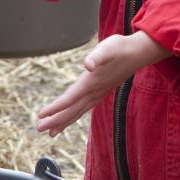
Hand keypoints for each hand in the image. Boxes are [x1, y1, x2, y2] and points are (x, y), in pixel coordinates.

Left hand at [37, 32, 170, 136]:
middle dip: (56, 120)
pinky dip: (74, 114)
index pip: (70, 98)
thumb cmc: (121, 47)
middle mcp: (95, 91)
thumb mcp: (108, 47)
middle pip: (72, 110)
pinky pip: (84, 107)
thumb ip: (97, 56)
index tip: (41, 115)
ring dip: (64, 121)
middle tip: (39, 129)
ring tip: (51, 132)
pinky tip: (70, 117)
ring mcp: (99, 93)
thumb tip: (87, 65)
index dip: (55, 108)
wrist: (139, 52)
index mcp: (92, 82)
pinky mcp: (102, 91)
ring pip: (78, 111)